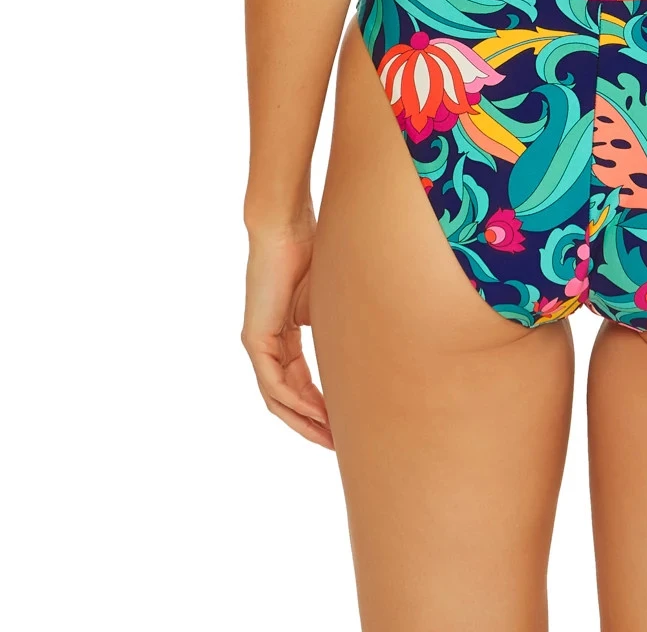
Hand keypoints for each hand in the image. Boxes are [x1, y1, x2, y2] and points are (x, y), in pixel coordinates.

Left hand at [242, 224, 332, 448]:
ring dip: (304, 420)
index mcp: (283, 335)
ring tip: (330, 438)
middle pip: (287, 398)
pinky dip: (295, 402)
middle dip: (313, 423)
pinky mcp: (255, 338)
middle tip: (338, 444)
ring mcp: (258, 343)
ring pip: (278, 397)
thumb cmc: (311, 253)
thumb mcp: (329, 302)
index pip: (299, 382)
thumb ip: (337, 330)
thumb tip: (367, 351)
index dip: (320, 406)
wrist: (286, 228)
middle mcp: (267, 344)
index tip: (343, 424)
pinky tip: (317, 414)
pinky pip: (273, 383)